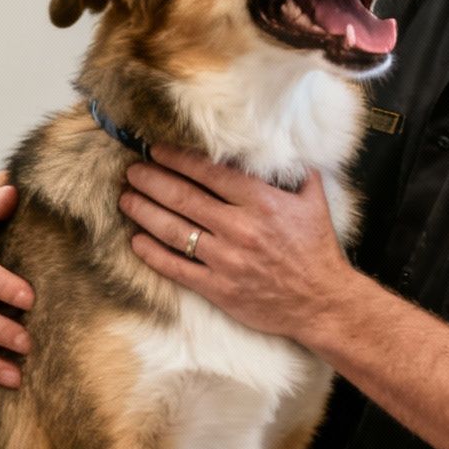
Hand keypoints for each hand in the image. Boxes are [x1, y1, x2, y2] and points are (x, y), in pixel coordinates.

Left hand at [121, 145, 355, 340]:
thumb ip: (295, 172)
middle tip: (132, 171)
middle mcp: (240, 229)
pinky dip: (153, 254)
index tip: (156, 150)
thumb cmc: (317, 250)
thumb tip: (280, 147)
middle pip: (184, 198)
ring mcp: (227, 260)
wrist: (322, 302)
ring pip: (175, 231)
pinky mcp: (219, 289)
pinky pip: (178, 268)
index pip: (209, 174)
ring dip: (145, 212)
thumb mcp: (313, 202)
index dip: (178, 160)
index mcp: (262, 203)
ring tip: (126, 199)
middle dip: (153, 181)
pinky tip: (136, 241)